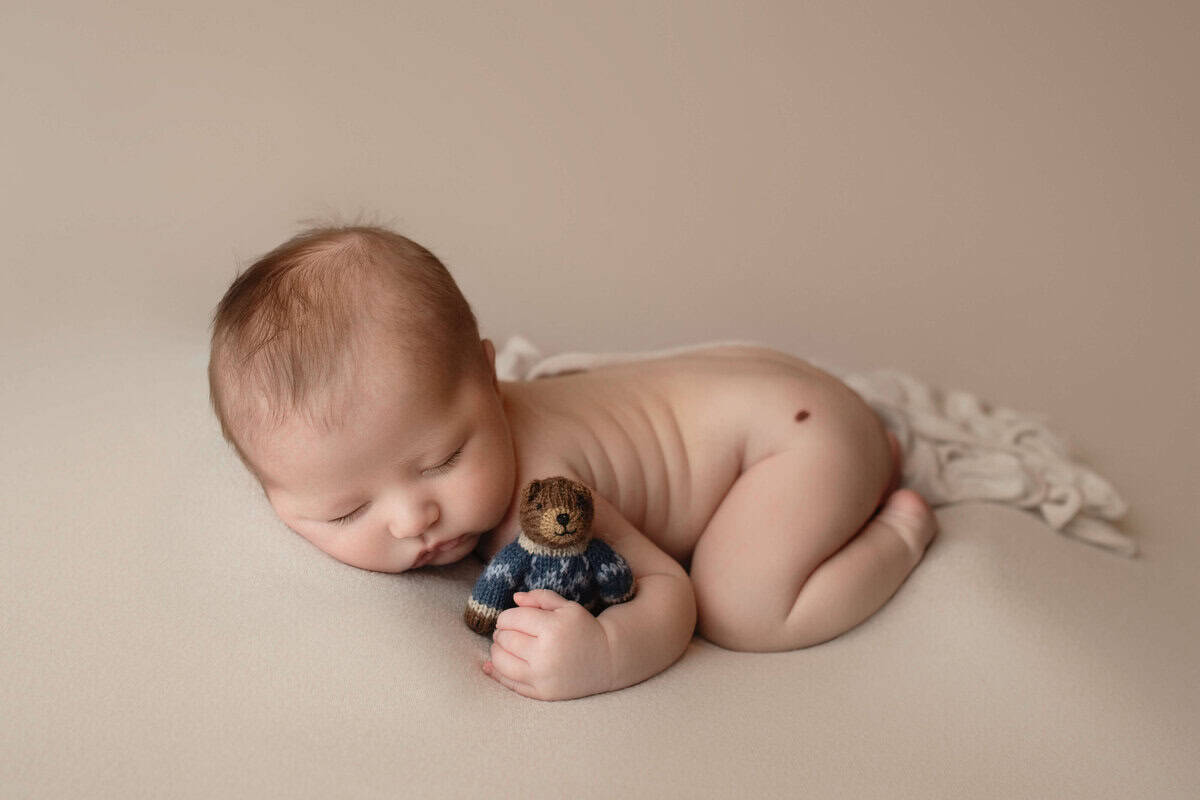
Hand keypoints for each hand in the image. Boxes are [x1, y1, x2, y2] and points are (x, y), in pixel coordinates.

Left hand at [482, 589, 613, 700]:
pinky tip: (491, 665)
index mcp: (552, 628)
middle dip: (501, 633)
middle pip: (505, 640)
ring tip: (503, 645)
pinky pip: (510, 684)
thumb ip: (540, 598)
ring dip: (497, 651)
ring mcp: (542, 677)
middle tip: (505, 631)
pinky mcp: (542, 694)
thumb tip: (515, 598)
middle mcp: (545, 654)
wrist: (608, 660)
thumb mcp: (567, 607)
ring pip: (502, 662)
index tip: (510, 618)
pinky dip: (497, 673)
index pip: (512, 619)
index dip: (505, 617)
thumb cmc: (585, 629)